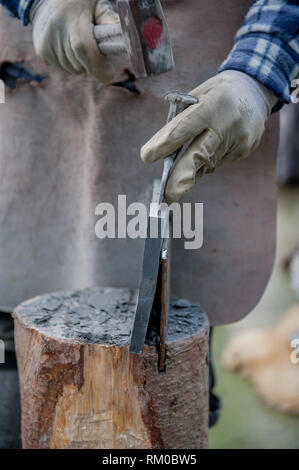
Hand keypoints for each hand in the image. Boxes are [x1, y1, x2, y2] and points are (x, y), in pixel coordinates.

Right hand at [31, 0, 118, 81]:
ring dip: (82, 65)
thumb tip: (126, 38)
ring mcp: (46, 41)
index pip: (83, 47)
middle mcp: (55, 29)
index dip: (97, 65)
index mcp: (72, 17)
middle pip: (80, 62)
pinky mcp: (42, 51)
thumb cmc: (82, 4)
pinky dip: (71, 64)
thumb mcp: (98, 6)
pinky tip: (70, 48)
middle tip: (99, 57)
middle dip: (93, 65)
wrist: (50, 1)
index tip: (109, 75)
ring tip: (82, 48)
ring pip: (72, 69)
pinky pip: (63, 68)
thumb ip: (110, 21)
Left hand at [141, 71, 276, 202]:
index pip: (186, 126)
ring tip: (176, 181)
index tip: (147, 156)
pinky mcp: (243, 150)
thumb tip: (163, 148)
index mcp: (213, 104)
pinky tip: (206, 152)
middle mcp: (228, 123)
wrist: (256, 91)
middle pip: (201, 153)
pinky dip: (205, 161)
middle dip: (183, 175)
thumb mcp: (199, 94)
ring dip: (189, 170)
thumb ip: (181, 118)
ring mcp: (239, 139)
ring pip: (206, 162)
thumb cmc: (218, 93)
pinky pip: (216, 161)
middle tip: (168, 194)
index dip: (166, 142)